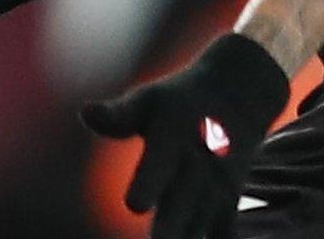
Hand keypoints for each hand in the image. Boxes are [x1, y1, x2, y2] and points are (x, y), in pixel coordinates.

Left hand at [82, 33, 289, 238]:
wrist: (238, 98)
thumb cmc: (176, 102)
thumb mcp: (147, 100)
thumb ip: (118, 115)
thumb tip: (85, 112)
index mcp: (171, 140)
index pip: (159, 165)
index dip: (148, 185)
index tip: (134, 206)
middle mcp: (196, 168)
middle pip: (182, 206)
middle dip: (168, 230)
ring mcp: (215, 189)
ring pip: (201, 226)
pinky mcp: (228, 204)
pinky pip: (222, 233)